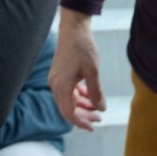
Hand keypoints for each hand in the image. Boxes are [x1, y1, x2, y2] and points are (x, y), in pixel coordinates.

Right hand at [48, 8, 104, 130]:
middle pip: (68, 109)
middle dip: (84, 115)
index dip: (81, 122)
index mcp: (61, 85)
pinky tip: (90, 95)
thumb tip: (101, 109)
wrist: (74, 28)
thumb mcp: (93, 71)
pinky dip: (79, 96)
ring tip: (97, 107)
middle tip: (99, 118)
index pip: (69, 113)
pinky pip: (68, 91)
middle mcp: (55, 84)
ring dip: (82, 105)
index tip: (93, 127)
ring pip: (68, 100)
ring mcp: (56, 79)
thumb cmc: (83, 47)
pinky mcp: (59, 75)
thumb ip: (96, 92)